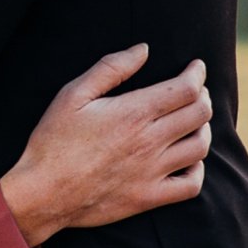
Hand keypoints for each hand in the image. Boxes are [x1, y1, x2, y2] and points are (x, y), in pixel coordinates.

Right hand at [0, 47, 211, 247]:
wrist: (43, 193)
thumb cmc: (53, 140)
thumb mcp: (73, 94)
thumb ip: (111, 68)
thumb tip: (143, 49)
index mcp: (133, 113)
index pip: (186, 88)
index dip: (197, 73)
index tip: (196, 67)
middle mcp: (150, 142)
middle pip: (199, 114)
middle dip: (203, 96)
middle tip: (196, 90)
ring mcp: (152, 172)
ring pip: (200, 147)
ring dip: (204, 129)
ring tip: (194, 121)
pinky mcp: (149, 198)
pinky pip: (191, 186)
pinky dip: (198, 169)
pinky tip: (188, 160)